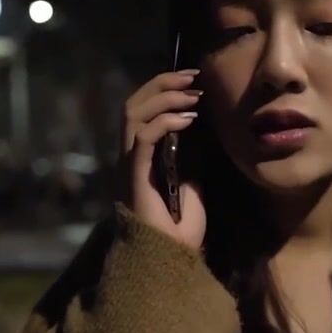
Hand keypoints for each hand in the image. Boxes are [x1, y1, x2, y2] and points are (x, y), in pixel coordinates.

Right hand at [118, 69, 207, 250]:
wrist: (172, 255)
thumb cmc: (180, 226)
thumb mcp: (192, 180)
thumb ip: (189, 154)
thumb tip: (201, 127)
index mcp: (140, 155)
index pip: (142, 109)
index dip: (163, 88)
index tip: (194, 80)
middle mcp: (129, 155)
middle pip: (133, 104)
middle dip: (163, 83)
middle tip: (193, 77)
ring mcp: (130, 164)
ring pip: (134, 114)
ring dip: (165, 97)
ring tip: (193, 96)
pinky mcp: (136, 174)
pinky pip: (144, 137)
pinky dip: (165, 121)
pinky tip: (188, 120)